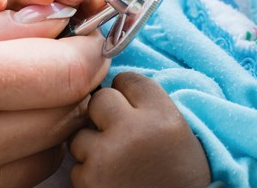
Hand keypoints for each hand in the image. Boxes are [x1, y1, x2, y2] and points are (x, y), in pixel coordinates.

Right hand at [0, 7, 109, 186]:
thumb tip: (48, 13)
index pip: (67, 70)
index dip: (90, 45)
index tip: (88, 29)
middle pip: (69, 112)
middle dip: (79, 77)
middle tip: (64, 52)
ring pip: (51, 151)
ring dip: (57, 116)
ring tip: (32, 87)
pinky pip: (17, 180)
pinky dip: (27, 151)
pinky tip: (4, 126)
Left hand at [70, 72, 211, 187]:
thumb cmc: (180, 175)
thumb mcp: (178, 131)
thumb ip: (150, 105)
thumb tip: (114, 85)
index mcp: (162, 115)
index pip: (128, 79)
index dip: (127, 92)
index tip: (132, 106)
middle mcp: (134, 130)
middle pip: (100, 99)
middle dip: (105, 115)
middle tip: (119, 132)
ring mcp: (108, 156)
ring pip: (80, 134)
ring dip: (93, 146)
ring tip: (117, 162)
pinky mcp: (90, 181)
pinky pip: (77, 167)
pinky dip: (89, 174)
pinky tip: (112, 180)